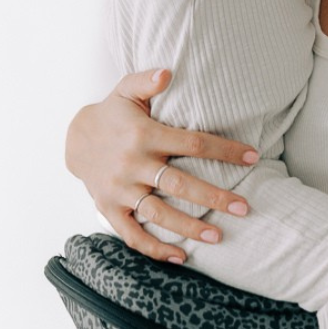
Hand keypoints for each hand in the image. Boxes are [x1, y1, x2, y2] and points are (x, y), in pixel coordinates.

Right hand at [65, 68, 259, 261]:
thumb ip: (147, 80)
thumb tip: (168, 71)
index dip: (224, 151)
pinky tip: (180, 257)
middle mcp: (132, 164)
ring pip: (159, 213)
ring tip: (219, 237)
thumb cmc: (113, 113)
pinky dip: (154, 248)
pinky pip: (132, 234)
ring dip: (190, 227)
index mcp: (144, 135)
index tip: (252, 157)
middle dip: (215, 197)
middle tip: (245, 208)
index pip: (192, 144)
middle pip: (180, 185)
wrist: (75, 139)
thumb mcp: (127, 90)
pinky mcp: (109, 208)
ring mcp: (120, 190)